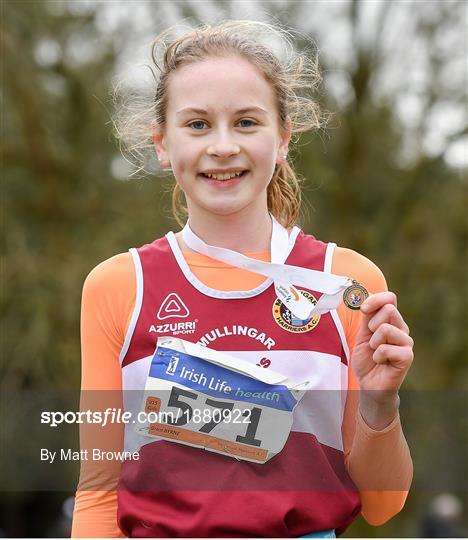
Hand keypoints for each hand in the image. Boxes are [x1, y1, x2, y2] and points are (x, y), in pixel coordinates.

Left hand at [351, 292, 413, 427]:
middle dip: (372, 324)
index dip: (375, 299)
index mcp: (391, 321)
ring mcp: (406, 342)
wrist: (370, 384)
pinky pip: (386, 348)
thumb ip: (366, 316)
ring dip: (373, 343)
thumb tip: (364, 296)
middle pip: (389, 309)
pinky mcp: (408, 357)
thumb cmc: (367, 359)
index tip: (363, 308)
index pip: (390, 298)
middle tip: (371, 340)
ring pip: (386, 328)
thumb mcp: (362, 334)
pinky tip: (381, 362)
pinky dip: (377, 356)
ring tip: (375, 353)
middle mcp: (401, 328)